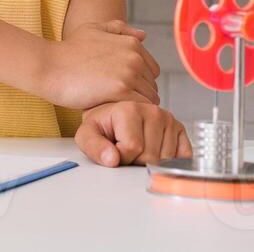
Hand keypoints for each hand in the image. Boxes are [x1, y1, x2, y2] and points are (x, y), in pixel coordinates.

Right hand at [38, 20, 160, 108]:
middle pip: (151, 86)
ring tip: (112, 104)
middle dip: (136, 93)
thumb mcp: (92, 30)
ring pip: (147, 99)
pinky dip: (129, 111)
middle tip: (114, 97)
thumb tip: (143, 35)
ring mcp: (129, 74)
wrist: (48, 66)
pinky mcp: (121, 91)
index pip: (152, 71)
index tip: (118, 85)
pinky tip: (113, 109)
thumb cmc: (67, 51)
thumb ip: (119, 29)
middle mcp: (134, 57)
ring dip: (133, 105)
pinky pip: (139, 107)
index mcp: (132, 44)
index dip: (137, 81)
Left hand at [76, 101, 190, 166]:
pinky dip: (170, 160)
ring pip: (167, 159)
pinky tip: (154, 150)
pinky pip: (183, 156)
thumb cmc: (103, 125)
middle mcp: (152, 111)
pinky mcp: (180, 129)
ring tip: (138, 147)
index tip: (114, 148)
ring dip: (152, 161)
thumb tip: (112, 159)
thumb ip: (94, 146)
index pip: (133, 148)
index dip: (121, 157)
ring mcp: (169, 119)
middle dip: (136, 160)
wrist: (115, 116)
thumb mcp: (87, 134)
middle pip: (151, 156)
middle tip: (126, 148)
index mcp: (129, 108)